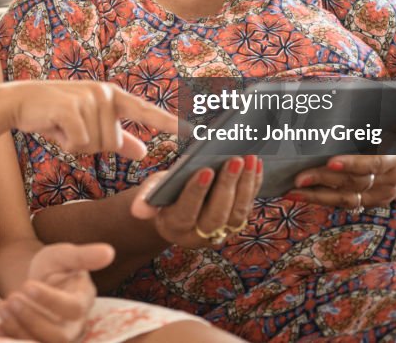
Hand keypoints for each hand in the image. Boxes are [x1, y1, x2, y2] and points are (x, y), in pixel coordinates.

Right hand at [0, 81, 177, 159]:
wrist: (21, 102)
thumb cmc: (58, 115)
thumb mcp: (91, 126)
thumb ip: (119, 138)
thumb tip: (144, 151)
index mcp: (114, 97)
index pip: (147, 112)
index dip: (169, 122)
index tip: (193, 130)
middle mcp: (105, 94)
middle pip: (110, 142)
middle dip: (89, 144)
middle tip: (71, 128)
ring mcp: (88, 99)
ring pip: (94, 145)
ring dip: (75, 143)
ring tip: (62, 126)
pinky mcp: (70, 108)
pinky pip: (79, 142)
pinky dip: (65, 142)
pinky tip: (54, 127)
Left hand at [0, 242, 112, 342]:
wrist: (39, 280)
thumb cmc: (56, 266)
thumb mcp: (65, 255)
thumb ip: (84, 255)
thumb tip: (109, 251)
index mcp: (84, 301)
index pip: (72, 308)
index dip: (50, 300)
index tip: (28, 285)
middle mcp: (74, 325)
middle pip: (58, 336)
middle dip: (32, 319)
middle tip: (11, 298)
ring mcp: (57, 336)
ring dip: (19, 328)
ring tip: (2, 307)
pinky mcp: (40, 342)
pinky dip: (10, 337)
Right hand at [130, 155, 261, 248]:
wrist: (176, 208)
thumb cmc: (163, 193)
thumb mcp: (151, 192)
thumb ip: (146, 199)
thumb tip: (138, 211)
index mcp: (174, 228)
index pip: (186, 212)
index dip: (196, 192)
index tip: (205, 170)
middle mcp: (198, 236)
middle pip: (216, 215)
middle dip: (227, 186)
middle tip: (235, 160)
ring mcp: (220, 232)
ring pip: (236, 214)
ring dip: (246, 186)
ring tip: (250, 159)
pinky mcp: (234, 224)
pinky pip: (247, 208)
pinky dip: (254, 186)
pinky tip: (256, 165)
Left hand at [288, 154, 395, 208]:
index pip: (375, 164)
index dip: (354, 164)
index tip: (331, 161)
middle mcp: (391, 181)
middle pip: (355, 183)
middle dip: (325, 180)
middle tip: (300, 177)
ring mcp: (380, 195)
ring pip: (348, 199)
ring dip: (318, 196)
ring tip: (293, 191)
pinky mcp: (370, 202)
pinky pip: (345, 204)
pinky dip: (321, 200)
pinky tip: (300, 195)